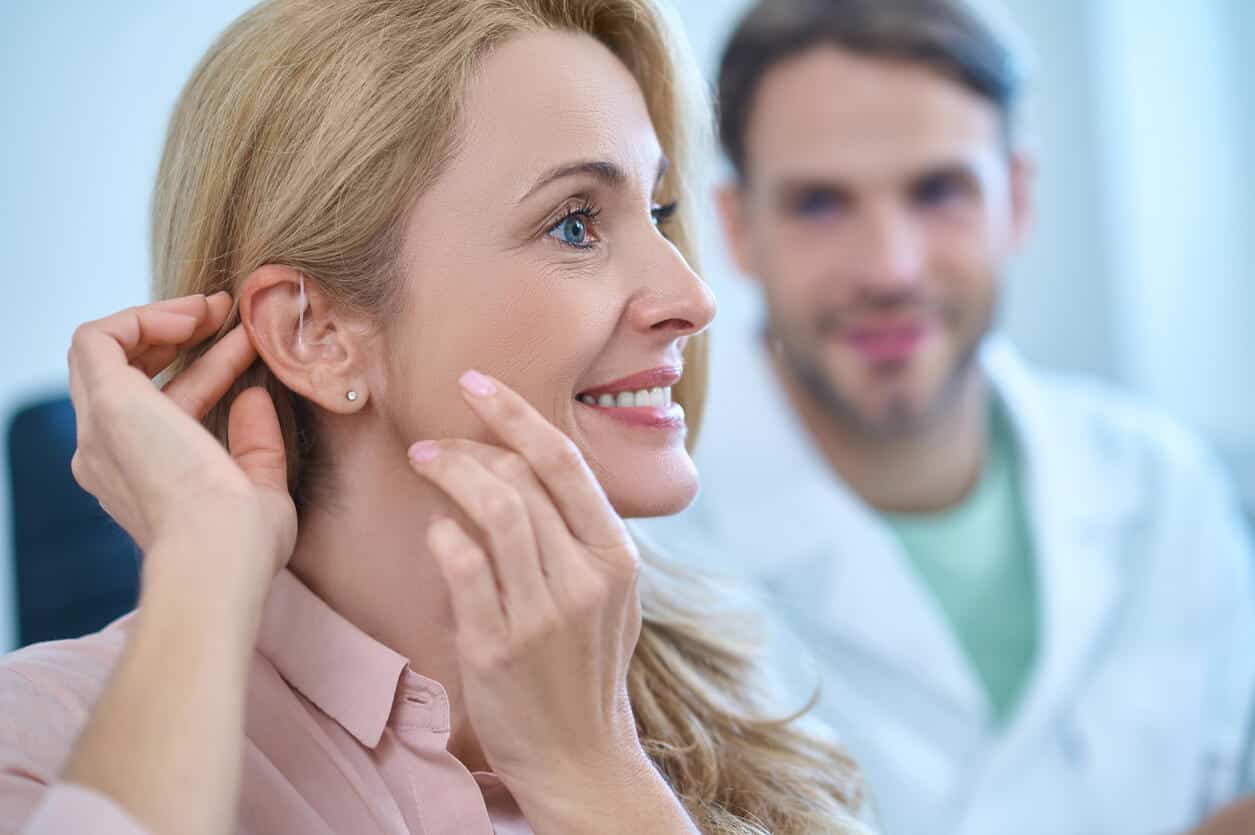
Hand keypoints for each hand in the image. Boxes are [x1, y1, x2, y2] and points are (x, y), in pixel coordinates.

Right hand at [67, 292, 295, 584]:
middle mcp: (108, 455)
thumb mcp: (260, 489)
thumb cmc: (243, 542)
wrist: (217, 555)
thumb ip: (255, 444)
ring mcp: (100, 430)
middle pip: (128, 374)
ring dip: (161, 319)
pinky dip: (144, 317)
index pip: (165, 408)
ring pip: (104, 352)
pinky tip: (193, 317)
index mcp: (141, 480)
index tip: (248, 344)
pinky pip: (98, 338)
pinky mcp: (106, 405)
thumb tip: (255, 397)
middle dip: (177, 336)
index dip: (207, 370)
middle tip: (227, 312)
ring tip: (215, 306)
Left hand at [406, 370, 648, 807]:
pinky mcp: (499, 645)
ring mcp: (544, 612)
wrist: (581, 754)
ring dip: (450, 476)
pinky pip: (461, 567)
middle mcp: (586, 577)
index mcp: (617, 556)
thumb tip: (525, 470)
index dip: (516, 415)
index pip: (565, 463)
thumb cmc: (588, 665)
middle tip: (434, 443)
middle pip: (520, 480)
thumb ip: (582, 535)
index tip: (476, 384)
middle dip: (469, 447)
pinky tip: (436, 530)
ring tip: (425, 463)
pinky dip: (442, 536)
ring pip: (491, 512)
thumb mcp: (611, 595)